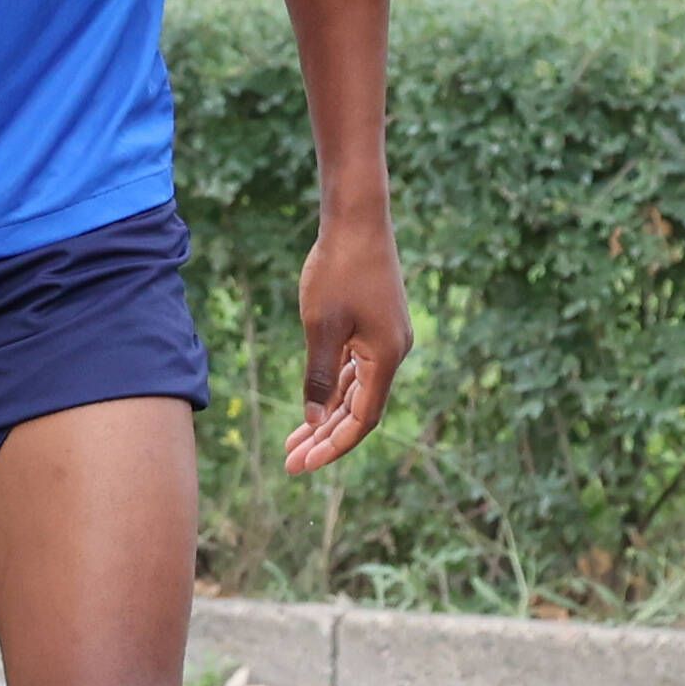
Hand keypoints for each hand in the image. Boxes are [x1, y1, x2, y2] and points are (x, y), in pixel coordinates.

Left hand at [287, 216, 410, 472]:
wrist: (357, 220)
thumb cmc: (337, 270)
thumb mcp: (321, 327)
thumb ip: (319, 376)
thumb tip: (313, 420)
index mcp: (386, 358)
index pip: (362, 420)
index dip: (333, 446)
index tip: (302, 465)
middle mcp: (394, 353)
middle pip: (359, 410)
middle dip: (325, 438)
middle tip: (291, 463)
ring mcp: (387, 339)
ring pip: (356, 391)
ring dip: (327, 416)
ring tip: (294, 442)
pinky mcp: (377, 326)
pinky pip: (357, 370)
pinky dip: (335, 389)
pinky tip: (314, 405)